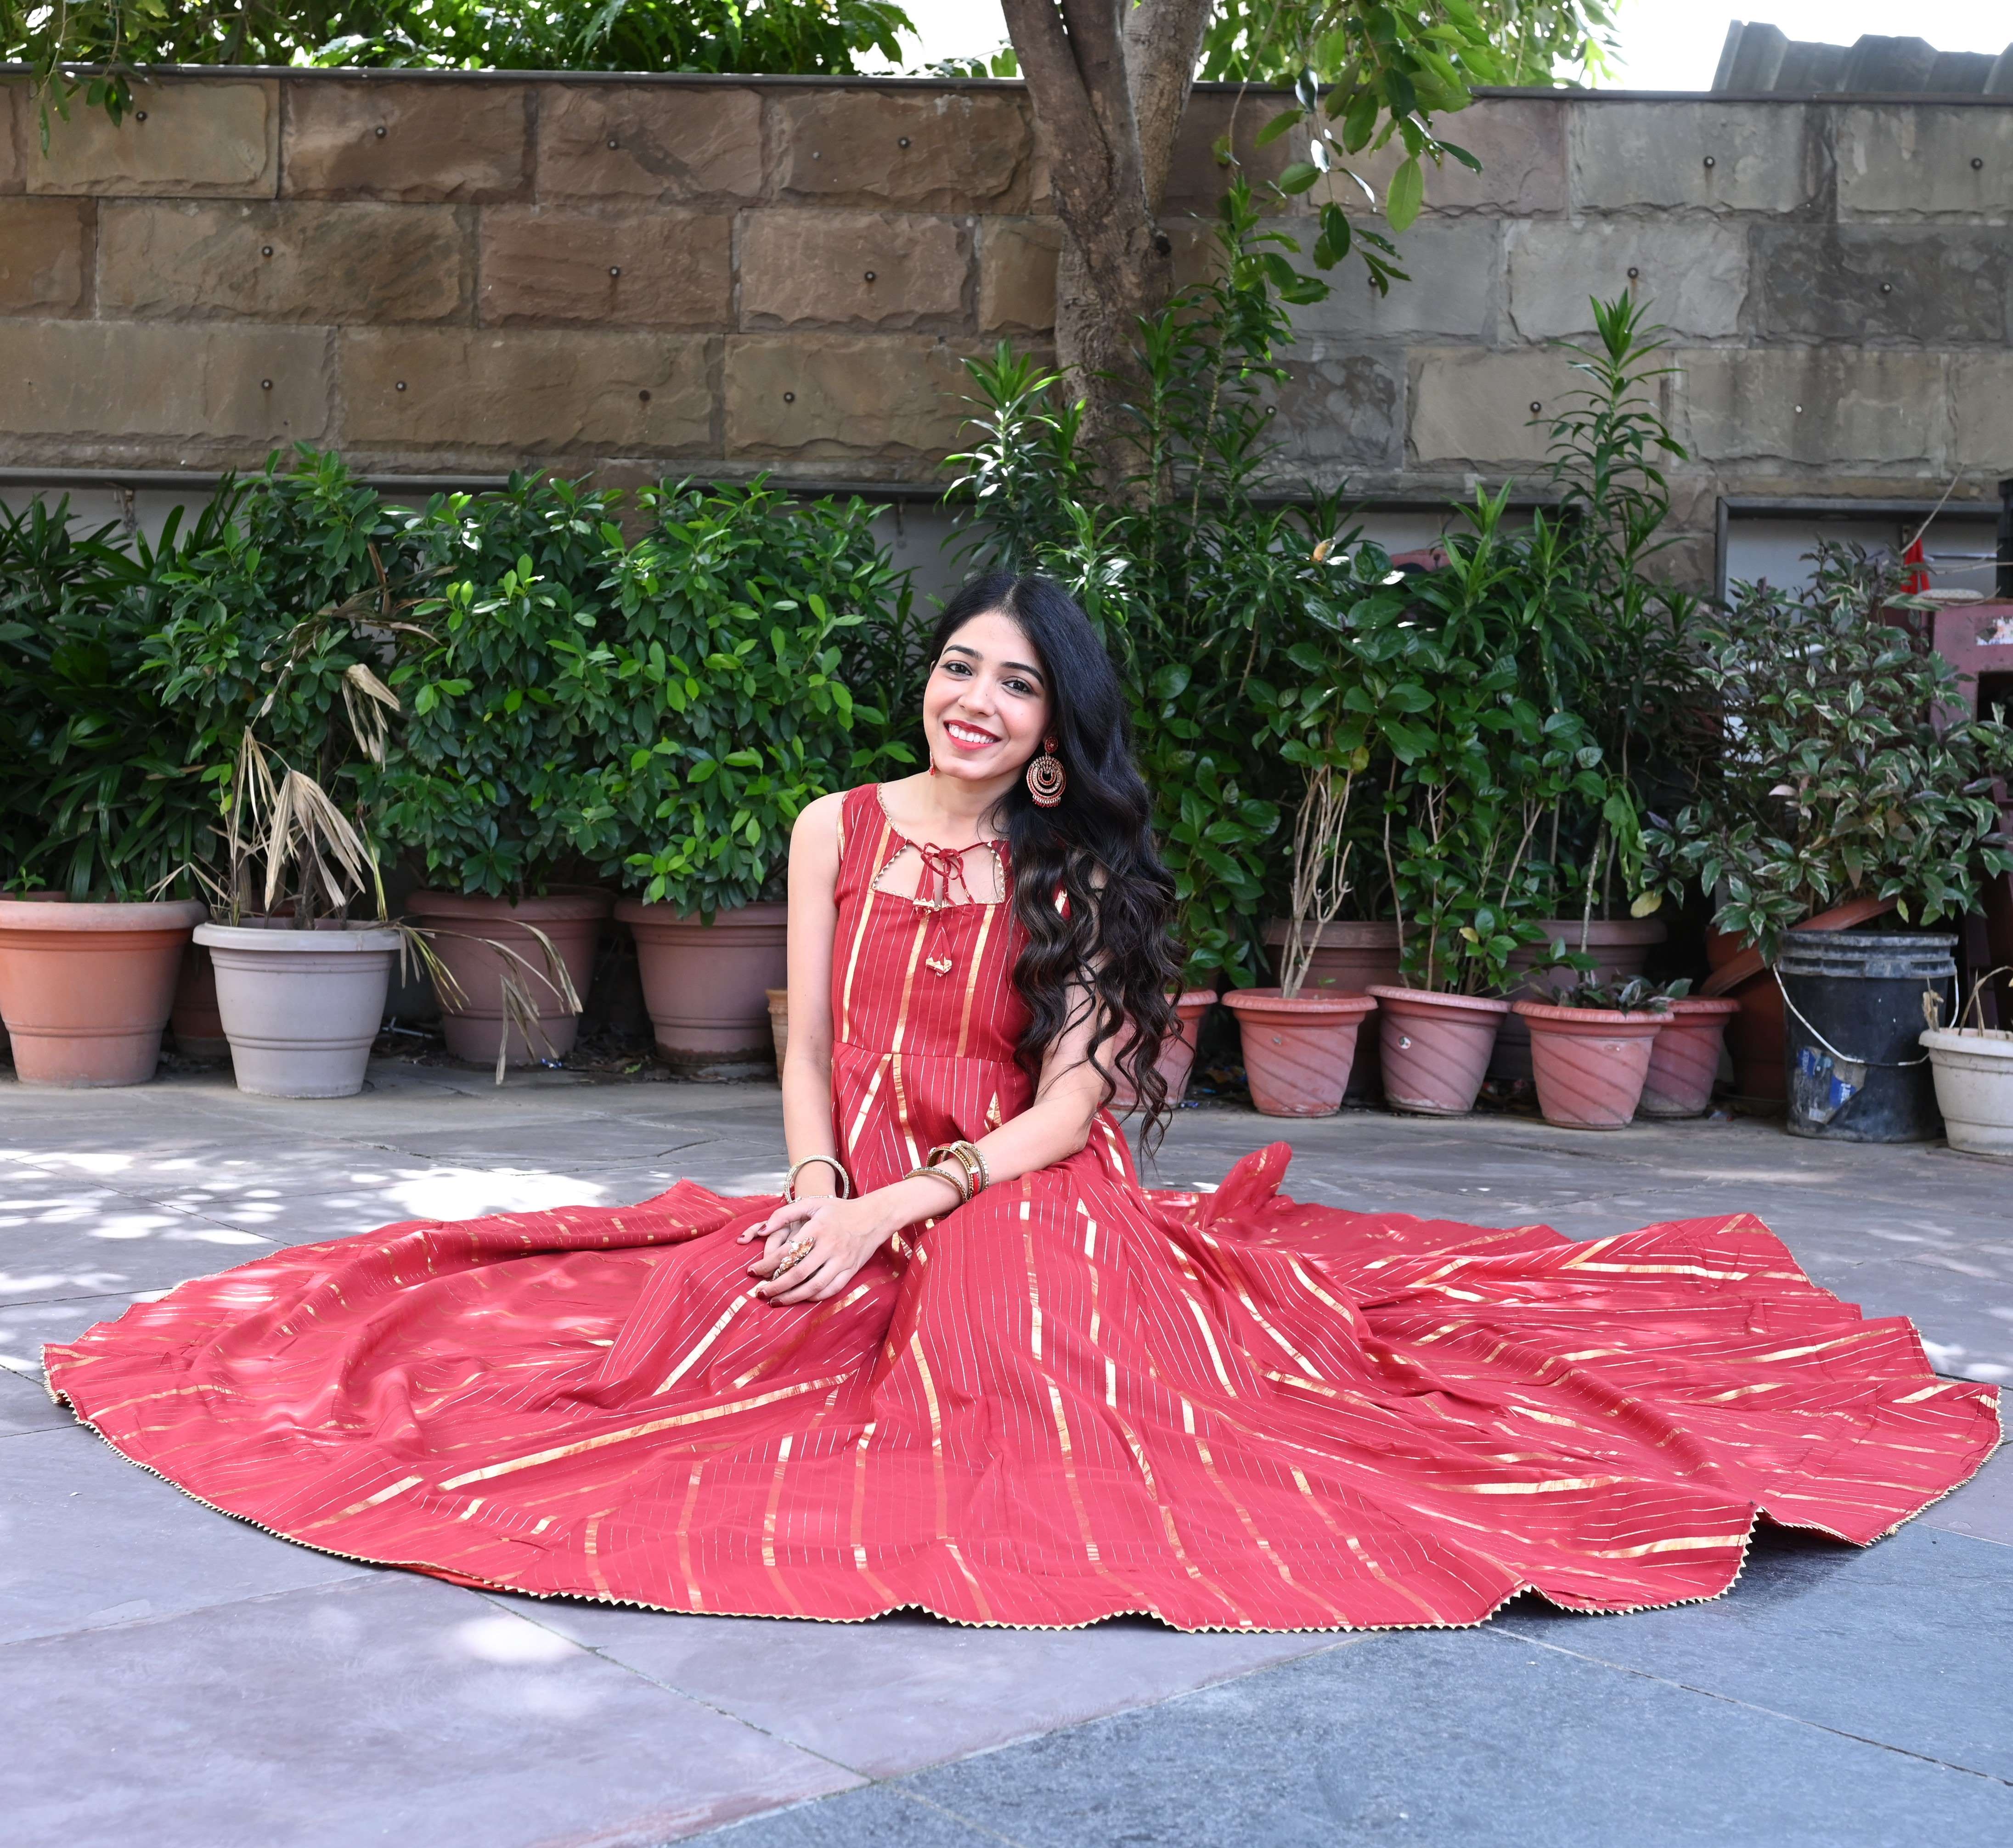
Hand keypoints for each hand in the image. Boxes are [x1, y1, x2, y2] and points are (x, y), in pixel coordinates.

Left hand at [742, 1192, 891, 1305]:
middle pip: (798, 1273)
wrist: (874, 1215)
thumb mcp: (812, 1204)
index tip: (752, 1271)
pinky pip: (831, 1289)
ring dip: (792, 1297)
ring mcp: (842, 1260)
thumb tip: (763, 1230)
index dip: (766, 1264)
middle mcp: (829, 1246)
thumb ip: (785, 1214)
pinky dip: (815, 1297)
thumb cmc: (839, 1210)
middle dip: (775, 1286)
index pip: (786, 1252)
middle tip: (760, 1293)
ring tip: (776, 1301)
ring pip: (814, 1286)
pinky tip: (801, 1298)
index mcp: (817, 1229)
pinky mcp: (851, 1270)